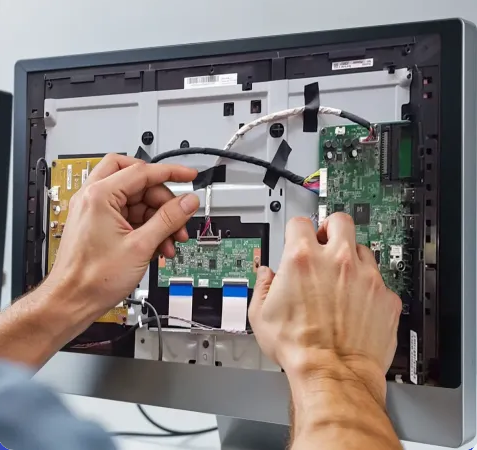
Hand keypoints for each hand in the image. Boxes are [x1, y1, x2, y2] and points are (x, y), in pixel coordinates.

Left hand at [47, 154, 198, 321]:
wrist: (72, 301)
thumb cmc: (93, 278)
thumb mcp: (141, 246)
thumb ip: (168, 219)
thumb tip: (187, 202)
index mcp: (99, 195)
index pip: (142, 171)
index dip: (171, 172)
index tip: (189, 175)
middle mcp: (94, 198)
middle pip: (139, 183)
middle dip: (162, 201)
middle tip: (178, 217)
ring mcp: (96, 211)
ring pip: (136, 201)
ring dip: (158, 218)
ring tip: (171, 240)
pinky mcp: (100, 224)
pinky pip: (130, 216)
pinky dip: (147, 227)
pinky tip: (159, 246)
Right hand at [249, 213, 401, 405]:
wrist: (333, 374)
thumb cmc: (299, 348)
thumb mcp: (261, 315)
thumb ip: (262, 286)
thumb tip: (266, 276)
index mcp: (303, 260)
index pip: (300, 223)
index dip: (296, 229)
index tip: (297, 237)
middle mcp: (337, 261)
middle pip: (340, 221)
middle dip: (331, 228)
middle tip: (326, 242)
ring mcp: (366, 277)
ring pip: (362, 249)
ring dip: (350, 258)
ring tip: (341, 278)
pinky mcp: (385, 297)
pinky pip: (379, 281)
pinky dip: (368, 287)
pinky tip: (357, 303)